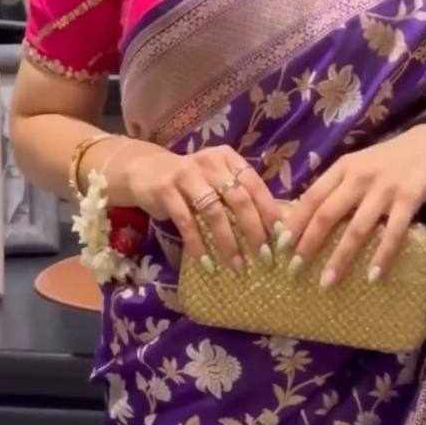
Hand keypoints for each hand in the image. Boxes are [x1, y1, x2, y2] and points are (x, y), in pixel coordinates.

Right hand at [120, 144, 280, 272]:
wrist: (147, 170)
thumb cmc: (192, 181)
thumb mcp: (216, 178)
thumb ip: (238, 194)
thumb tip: (271, 228)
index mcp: (228, 158)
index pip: (254, 184)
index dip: (268, 210)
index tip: (279, 237)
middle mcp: (210, 163)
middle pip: (238, 198)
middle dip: (253, 230)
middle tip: (263, 256)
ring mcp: (186, 176)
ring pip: (214, 212)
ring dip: (227, 242)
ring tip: (236, 266)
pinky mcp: (166, 191)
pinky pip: (186, 222)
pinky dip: (197, 244)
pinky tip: (206, 263)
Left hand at [276, 124, 425, 286]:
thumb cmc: (387, 161)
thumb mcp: (358, 165)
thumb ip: (335, 187)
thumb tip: (302, 219)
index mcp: (343, 167)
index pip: (311, 196)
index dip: (295, 222)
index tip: (280, 247)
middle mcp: (360, 176)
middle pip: (327, 214)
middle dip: (308, 245)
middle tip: (294, 271)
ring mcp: (385, 187)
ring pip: (357, 228)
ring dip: (340, 258)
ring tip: (327, 283)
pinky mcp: (409, 198)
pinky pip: (393, 232)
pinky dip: (382, 256)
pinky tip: (373, 277)